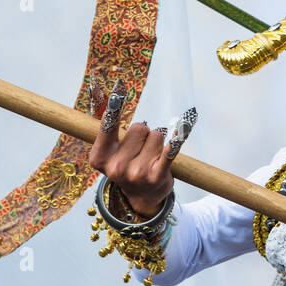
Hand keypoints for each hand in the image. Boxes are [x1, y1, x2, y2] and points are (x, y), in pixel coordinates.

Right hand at [88, 84, 173, 217]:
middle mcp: (116, 167)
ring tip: (152, 156)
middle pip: (140, 127)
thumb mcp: (109, 151)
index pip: (108, 125)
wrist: (142, 197)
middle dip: (144, 133)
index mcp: (99, 158)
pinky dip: (178, 137)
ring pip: (157, 134)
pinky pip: (171, 149)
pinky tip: (185, 125)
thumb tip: (106, 94)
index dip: (115, 107)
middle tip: (140, 149)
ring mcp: (137, 173)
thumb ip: (107, 125)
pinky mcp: (158, 175)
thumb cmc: (126, 165)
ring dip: (158, 141)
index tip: (119, 88)